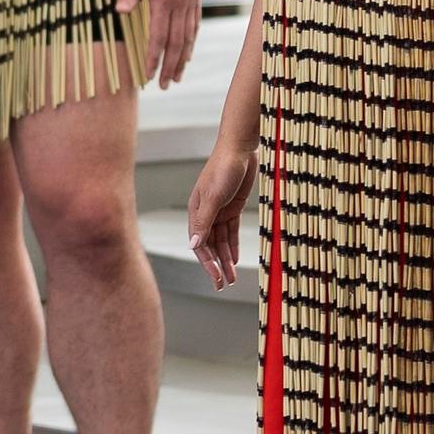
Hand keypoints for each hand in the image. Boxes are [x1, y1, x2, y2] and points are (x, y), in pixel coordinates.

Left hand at [121, 0, 205, 85]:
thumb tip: (119, 12)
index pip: (158, 36)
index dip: (153, 58)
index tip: (148, 75)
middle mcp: (180, 4)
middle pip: (175, 43)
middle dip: (169, 66)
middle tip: (163, 85)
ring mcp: (191, 2)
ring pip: (187, 38)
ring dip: (182, 60)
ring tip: (176, 78)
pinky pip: (195, 26)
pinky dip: (191, 43)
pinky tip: (188, 54)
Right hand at [187, 137, 253, 289]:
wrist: (240, 149)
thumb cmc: (223, 168)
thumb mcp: (213, 197)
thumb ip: (204, 222)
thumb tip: (194, 245)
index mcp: (195, 212)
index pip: (199, 244)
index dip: (207, 263)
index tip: (216, 278)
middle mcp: (205, 214)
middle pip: (209, 246)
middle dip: (216, 266)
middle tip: (224, 285)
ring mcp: (218, 211)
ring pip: (221, 241)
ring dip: (226, 259)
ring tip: (232, 277)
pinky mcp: (231, 208)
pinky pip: (230, 232)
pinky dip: (232, 246)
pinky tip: (234, 259)